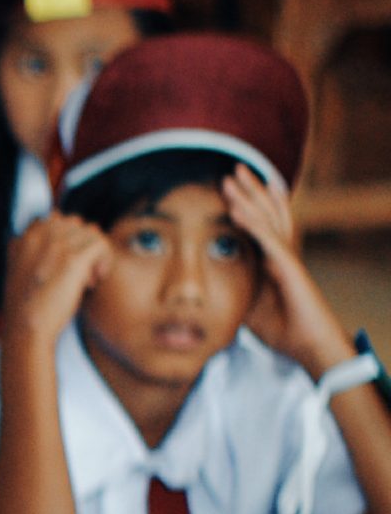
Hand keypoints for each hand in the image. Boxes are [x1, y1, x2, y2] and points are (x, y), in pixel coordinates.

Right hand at [0, 214, 109, 348]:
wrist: (26, 330)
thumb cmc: (27, 309)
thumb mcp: (22, 273)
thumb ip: (37, 253)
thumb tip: (69, 242)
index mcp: (22, 239)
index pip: (54, 219)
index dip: (67, 239)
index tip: (65, 263)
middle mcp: (37, 235)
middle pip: (75, 224)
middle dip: (82, 246)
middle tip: (80, 275)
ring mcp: (55, 244)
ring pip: (91, 233)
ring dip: (94, 255)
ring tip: (87, 280)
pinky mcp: (72, 258)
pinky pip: (101, 245)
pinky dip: (104, 262)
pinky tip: (94, 282)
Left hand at [224, 165, 355, 374]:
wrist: (307, 346)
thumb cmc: (281, 329)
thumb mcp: (247, 305)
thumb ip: (232, 290)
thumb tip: (205, 289)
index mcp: (272, 260)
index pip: (258, 225)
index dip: (245, 205)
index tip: (226, 187)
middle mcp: (281, 253)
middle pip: (266, 213)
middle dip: (250, 190)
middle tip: (233, 168)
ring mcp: (287, 258)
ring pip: (268, 219)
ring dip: (249, 197)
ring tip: (233, 176)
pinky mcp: (289, 267)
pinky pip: (268, 240)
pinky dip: (252, 223)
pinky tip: (237, 209)